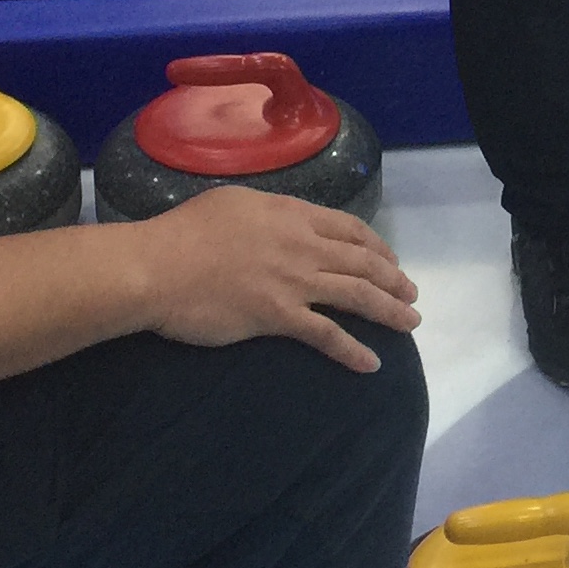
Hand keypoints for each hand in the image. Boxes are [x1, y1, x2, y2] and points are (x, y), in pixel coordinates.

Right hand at [137, 185, 421, 371]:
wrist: (156, 268)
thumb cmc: (183, 234)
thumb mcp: (234, 204)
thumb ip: (267, 212)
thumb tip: (281, 220)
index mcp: (291, 214)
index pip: (349, 229)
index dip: (377, 247)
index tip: (391, 260)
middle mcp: (302, 245)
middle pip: (363, 262)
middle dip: (394, 280)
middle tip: (412, 295)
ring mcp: (293, 281)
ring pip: (357, 295)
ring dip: (390, 310)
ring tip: (410, 322)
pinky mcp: (279, 316)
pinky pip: (328, 335)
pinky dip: (354, 350)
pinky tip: (372, 363)